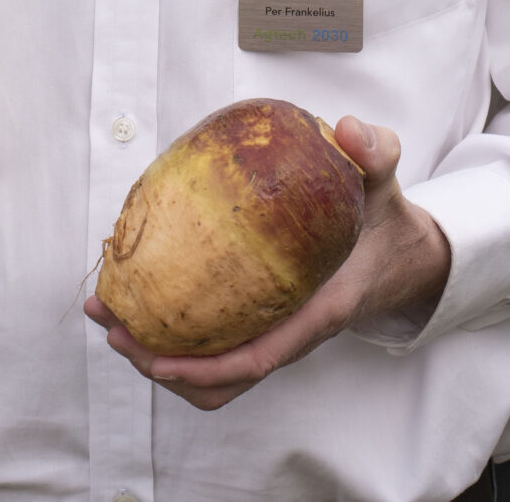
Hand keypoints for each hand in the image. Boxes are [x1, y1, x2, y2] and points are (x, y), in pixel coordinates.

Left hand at [84, 116, 450, 410]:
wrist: (401, 254)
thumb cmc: (384, 221)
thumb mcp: (385, 183)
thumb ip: (376, 153)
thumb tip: (348, 128)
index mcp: (318, 313)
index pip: (257, 359)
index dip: (204, 368)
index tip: (155, 361)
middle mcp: (290, 333)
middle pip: (218, 380)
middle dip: (157, 361)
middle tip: (109, 321)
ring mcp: (272, 331)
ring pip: (210, 372)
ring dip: (155, 353)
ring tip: (108, 314)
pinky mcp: (259, 320)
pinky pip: (212, 343)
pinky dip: (173, 332)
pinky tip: (140, 291)